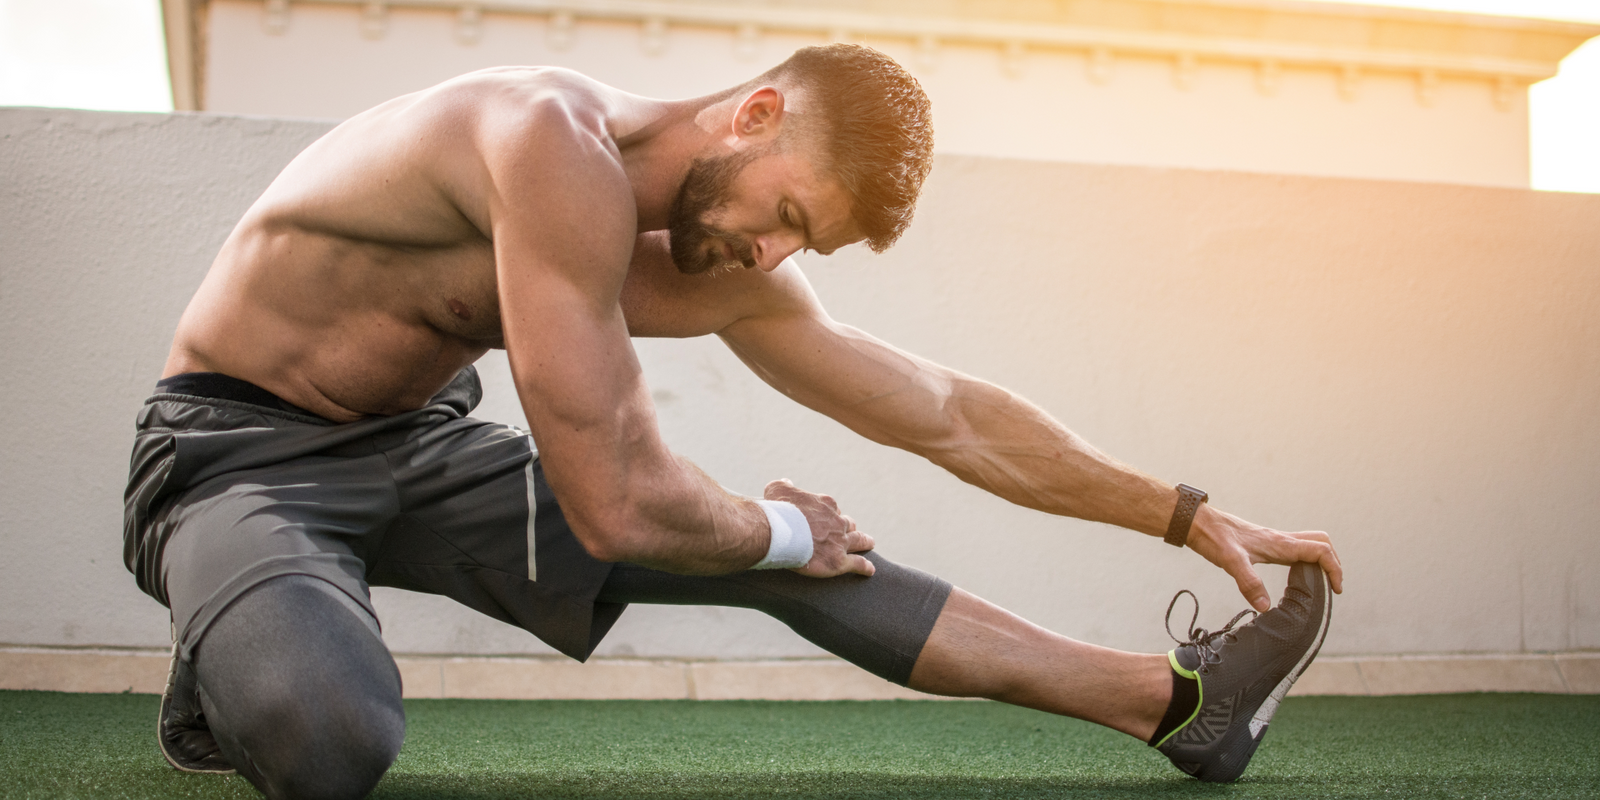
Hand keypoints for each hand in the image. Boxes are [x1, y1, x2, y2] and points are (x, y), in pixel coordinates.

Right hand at [763, 479, 875, 577]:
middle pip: (848, 523)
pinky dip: (864, 567)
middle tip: (850, 530)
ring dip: (864, 541)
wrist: (779, 532)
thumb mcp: (777, 490)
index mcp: (825, 504)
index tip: (824, 519)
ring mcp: (840, 541)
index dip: (829, 514)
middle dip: (849, 526)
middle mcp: (836, 521)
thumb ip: (784, 485)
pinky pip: (857, 563)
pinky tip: (870, 570)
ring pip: (858, 540)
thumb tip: (787, 481)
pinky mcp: (838, 560)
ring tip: (869, 543)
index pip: (832, 508)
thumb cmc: (778, 510)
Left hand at [1184, 505, 1343, 611]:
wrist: (1197, 522)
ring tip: (1320, 583)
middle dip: (1334, 562)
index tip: (1336, 590)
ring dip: (1321, 559)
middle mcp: (1280, 539)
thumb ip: (1249, 583)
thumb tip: (1265, 607)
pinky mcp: (1263, 543)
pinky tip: (1294, 574)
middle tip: (1333, 586)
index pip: (1321, 551)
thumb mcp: (1230, 562)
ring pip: (1309, 543)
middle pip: (1321, 543)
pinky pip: (1294, 548)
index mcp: (1280, 544)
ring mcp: (1273, 540)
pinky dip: (1305, 559)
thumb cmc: (1213, 538)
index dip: (1335, 569)